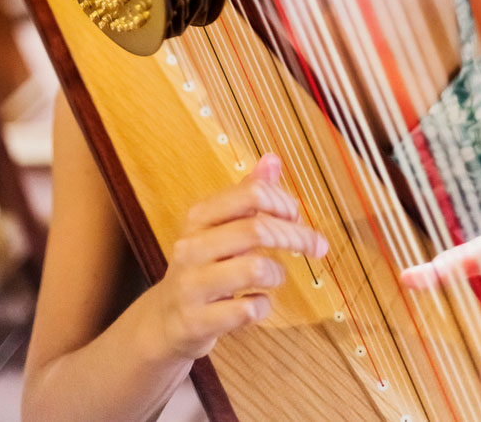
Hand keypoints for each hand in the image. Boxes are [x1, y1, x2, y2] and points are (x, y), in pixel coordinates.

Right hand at [152, 154, 327, 359]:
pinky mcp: (197, 321)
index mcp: (200, 217)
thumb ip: (247, 194)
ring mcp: (192, 284)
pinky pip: (249, 309)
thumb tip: (272, 159)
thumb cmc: (202, 267)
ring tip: (274, 277)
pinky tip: (257, 303)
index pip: (251, 193)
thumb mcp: (219, 227)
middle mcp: (192, 246)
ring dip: (278, 273)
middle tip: (316, 246)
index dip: (283, 202)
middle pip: (258, 229)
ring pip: (255, 269)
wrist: (163, 322)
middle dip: (296, 236)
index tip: (297, 215)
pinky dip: (264, 306)